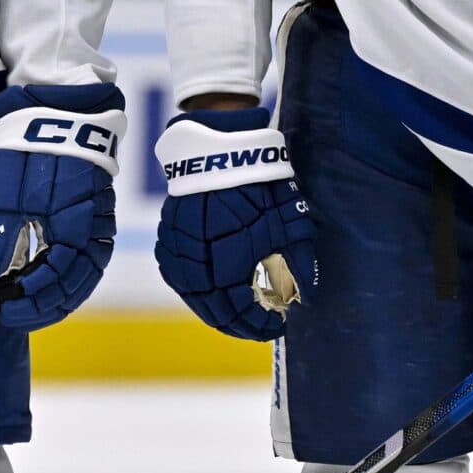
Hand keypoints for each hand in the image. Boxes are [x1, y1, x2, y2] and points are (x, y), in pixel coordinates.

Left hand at [0, 83, 124, 330]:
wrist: (59, 101)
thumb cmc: (23, 144)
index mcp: (68, 223)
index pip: (56, 280)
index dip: (30, 303)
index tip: (2, 309)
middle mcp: (91, 225)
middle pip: (77, 282)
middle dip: (47, 306)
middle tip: (15, 316)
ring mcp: (99, 214)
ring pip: (90, 270)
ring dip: (66, 295)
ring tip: (38, 308)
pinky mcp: (99, 204)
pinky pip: (96, 252)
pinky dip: (79, 275)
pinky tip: (62, 281)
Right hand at [152, 107, 314, 339]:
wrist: (219, 145)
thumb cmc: (261, 182)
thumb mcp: (289, 221)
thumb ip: (298, 264)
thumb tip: (304, 299)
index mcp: (226, 262)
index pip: (239, 311)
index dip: (258, 325)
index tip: (277, 326)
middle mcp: (196, 263)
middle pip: (213, 310)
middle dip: (238, 324)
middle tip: (259, 327)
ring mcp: (177, 251)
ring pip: (194, 297)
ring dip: (216, 311)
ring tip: (239, 316)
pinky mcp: (168, 238)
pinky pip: (181, 277)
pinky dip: (198, 292)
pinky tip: (214, 295)